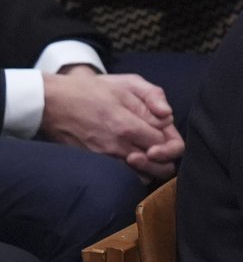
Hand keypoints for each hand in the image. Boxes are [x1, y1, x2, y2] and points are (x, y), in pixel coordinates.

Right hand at [40, 67, 183, 178]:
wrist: (53, 102)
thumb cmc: (91, 90)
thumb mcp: (126, 84)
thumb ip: (153, 97)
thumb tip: (168, 117)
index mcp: (128, 126)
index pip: (166, 145)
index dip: (171, 141)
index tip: (163, 134)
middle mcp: (117, 146)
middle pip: (159, 167)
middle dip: (166, 159)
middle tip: (160, 148)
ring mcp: (105, 158)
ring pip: (142, 176)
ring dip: (151, 168)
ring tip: (147, 154)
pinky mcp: (95, 164)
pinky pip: (124, 176)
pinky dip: (134, 172)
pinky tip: (134, 159)